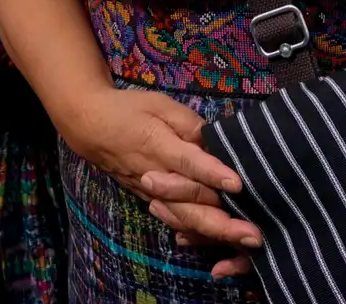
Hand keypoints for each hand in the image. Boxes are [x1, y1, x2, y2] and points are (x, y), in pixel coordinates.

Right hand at [60, 87, 259, 277]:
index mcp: (157, 145)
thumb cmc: (130, 110)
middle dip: (223, 222)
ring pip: (184, 218)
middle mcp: (156, 176)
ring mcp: (152, 193)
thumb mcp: (160, 105)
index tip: (238, 185)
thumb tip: (216, 140)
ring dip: (215, 233)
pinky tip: (220, 241)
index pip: (188, 162)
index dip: (213, 174)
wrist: (91, 127)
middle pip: (190, 204)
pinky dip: (197, 233)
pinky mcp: (150, 200)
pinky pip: (175, 220)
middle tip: (254, 235)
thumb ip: (188, 123)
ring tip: (244, 241)